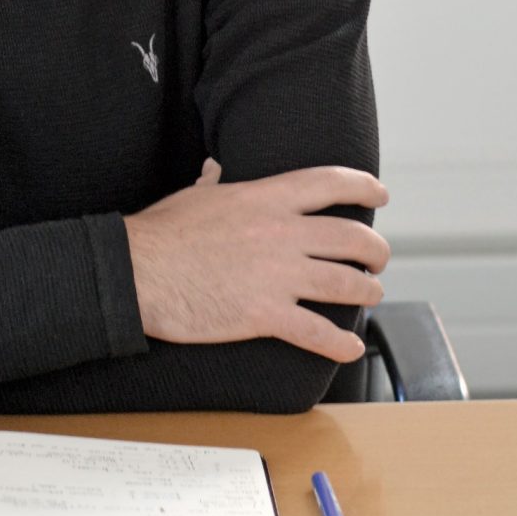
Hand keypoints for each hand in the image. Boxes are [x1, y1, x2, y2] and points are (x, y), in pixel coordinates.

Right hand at [122, 160, 389, 362]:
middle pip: (352, 236)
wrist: (136, 271)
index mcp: (264, 198)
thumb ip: (213, 183)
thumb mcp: (192, 198)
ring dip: (367, 291)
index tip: (379, 195)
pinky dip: (341, 343)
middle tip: (378, 258)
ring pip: (347, 283)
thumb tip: (214, 168)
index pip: (329, 183)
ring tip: (369, 294)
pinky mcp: (265, 314)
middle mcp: (280, 233)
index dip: (363, 186)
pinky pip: (319, 332)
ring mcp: (277, 275)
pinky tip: (350, 347)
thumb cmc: (160, 234)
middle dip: (376, 249)